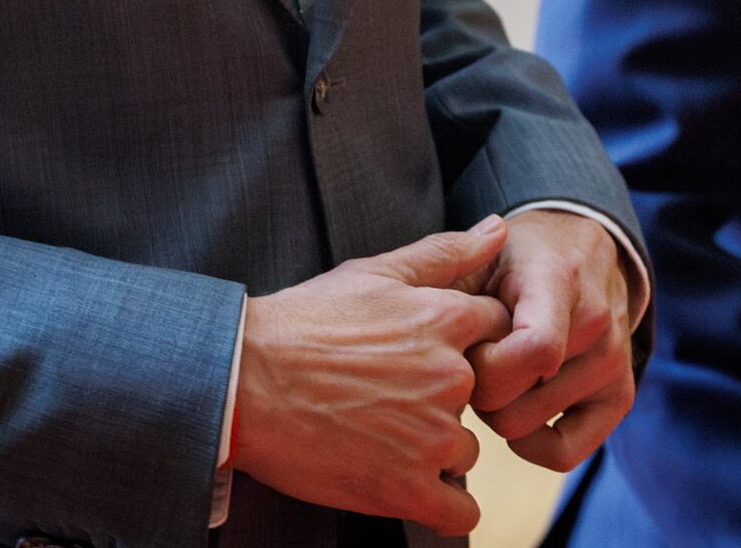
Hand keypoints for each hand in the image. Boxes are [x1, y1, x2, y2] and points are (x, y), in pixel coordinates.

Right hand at [230, 216, 514, 533]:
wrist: (241, 381)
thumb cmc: (302, 322)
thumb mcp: (373, 273)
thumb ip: (445, 252)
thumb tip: (499, 227)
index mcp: (446, 320)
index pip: (499, 335)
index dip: (467, 346)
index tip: (427, 357)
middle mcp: (451, 378)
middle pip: (480, 398)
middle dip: (446, 400)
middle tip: (391, 398)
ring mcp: (431, 438)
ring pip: (466, 453)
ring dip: (436, 452)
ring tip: (380, 436)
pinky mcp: (407, 490)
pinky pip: (460, 514)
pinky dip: (440, 506)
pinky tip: (405, 485)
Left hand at [467, 209, 636, 469]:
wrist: (581, 250)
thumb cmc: (517, 258)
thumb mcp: (478, 253)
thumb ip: (446, 283)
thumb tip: (424, 326)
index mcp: (559, 280)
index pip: (535, 349)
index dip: (484, 363)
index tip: (470, 342)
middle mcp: (597, 325)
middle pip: (511, 403)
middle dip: (477, 385)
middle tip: (477, 354)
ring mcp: (613, 364)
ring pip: (523, 429)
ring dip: (497, 407)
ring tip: (499, 368)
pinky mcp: (619, 398)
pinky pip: (563, 454)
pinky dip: (529, 443)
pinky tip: (517, 404)